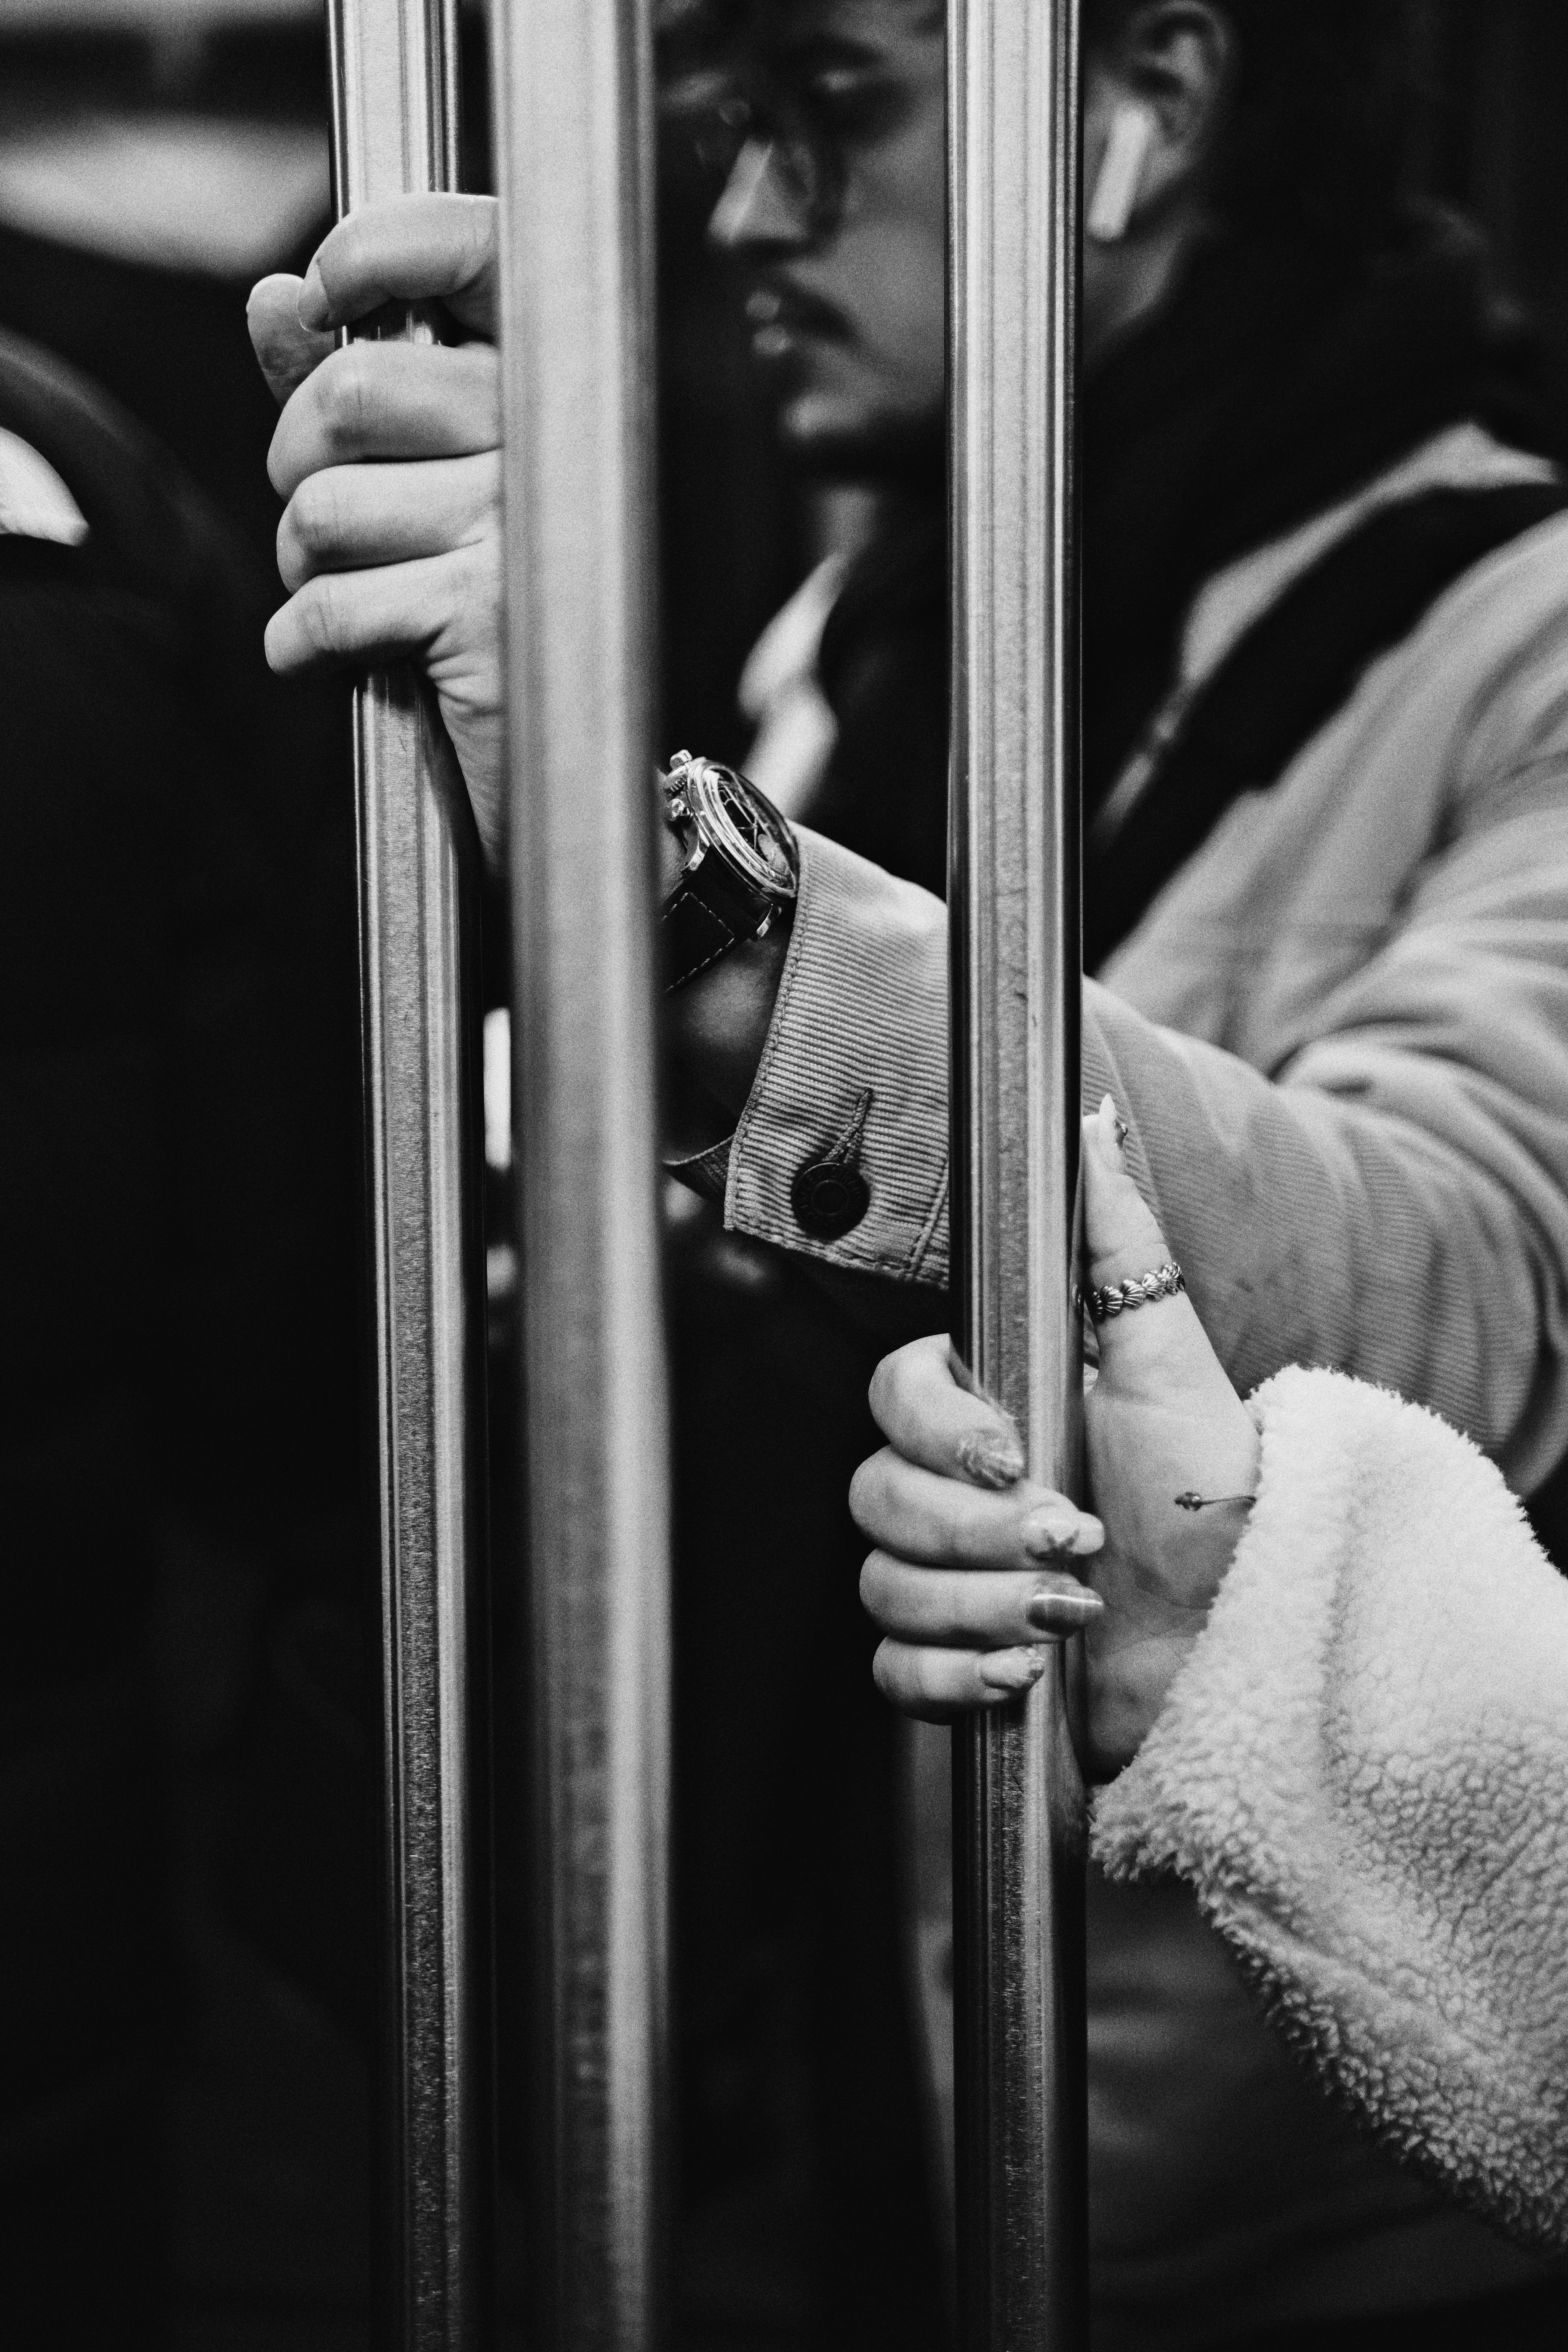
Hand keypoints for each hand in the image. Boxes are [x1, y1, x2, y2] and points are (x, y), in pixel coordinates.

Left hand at [249, 197, 790, 1129]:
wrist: (608, 790)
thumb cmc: (519, 627)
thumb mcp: (444, 487)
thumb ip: (364, 382)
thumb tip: (277, 301)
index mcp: (565, 390)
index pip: (478, 249)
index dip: (384, 249)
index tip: (332, 292)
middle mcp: (555, 441)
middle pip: (353, 388)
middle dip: (300, 458)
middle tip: (328, 513)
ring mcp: (522, 525)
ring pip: (325, 502)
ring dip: (306, 563)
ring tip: (354, 595)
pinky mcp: (481, 612)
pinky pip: (332, 600)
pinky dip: (307, 643)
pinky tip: (333, 659)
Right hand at [853, 1099, 1260, 1776]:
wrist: (1246, 1632)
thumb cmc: (1211, 1496)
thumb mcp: (1172, 1365)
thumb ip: (1119, 1246)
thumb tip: (1091, 1126)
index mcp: (990, 1412)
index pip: (895, 1397)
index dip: (944, 1433)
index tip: (1020, 1456)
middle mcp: (954, 1491)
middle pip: (878, 1498)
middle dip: (978, 1532)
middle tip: (1078, 1541)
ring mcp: (945, 1579)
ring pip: (883, 1586)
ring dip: (980, 1607)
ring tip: (1071, 1615)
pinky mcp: (951, 1664)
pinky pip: (893, 1672)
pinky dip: (953, 1680)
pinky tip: (1023, 1678)